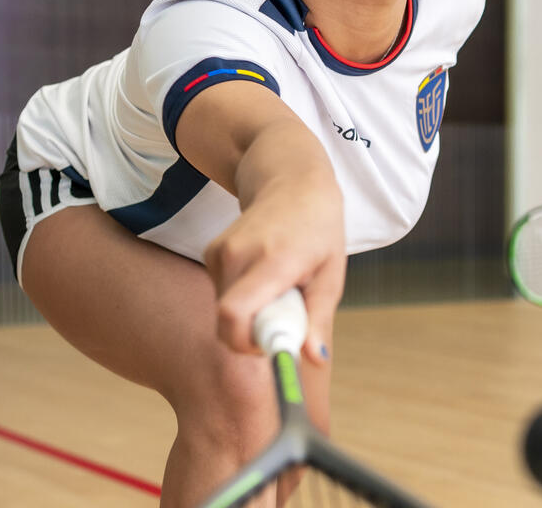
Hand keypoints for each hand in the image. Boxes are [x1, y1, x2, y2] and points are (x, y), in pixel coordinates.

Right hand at [203, 183, 344, 364]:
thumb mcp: (330, 275)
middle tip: (286, 320)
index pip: (234, 314)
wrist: (293, 183)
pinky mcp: (211, 254)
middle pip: (227, 322)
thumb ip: (318, 319)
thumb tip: (314, 359)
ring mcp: (220, 252)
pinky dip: (243, 301)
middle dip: (254, 335)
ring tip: (280, 290)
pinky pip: (222, 297)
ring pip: (224, 313)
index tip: (275, 348)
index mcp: (274, 260)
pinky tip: (263, 279)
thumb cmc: (319, 231)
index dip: (247, 344)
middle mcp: (239, 254)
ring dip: (252, 316)